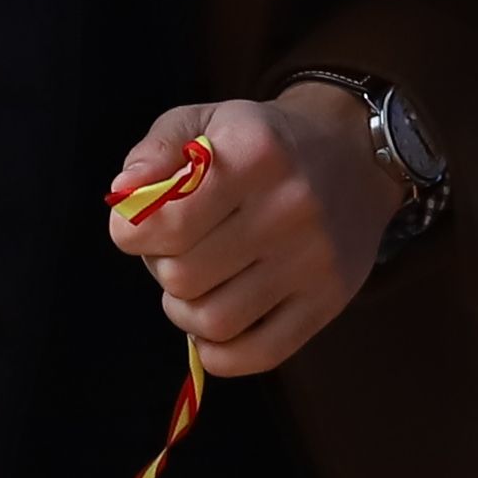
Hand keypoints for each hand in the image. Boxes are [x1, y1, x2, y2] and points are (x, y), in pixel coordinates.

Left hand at [108, 87, 385, 378]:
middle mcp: (290, 207)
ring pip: (214, 322)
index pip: (165, 224)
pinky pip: (258, 355)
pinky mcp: (328, 301)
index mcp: (254, 154)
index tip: (139, 227)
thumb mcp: (206, 121)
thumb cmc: (263, 143)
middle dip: (160, 269)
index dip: (132, 233)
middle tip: (175, 251)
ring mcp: (313, 260)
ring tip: (193, 287)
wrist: (355, 158)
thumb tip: (123, 192)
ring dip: (184, 312)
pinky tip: (214, 325)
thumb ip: (155, 151)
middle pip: (183, 277)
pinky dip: (220, 352)